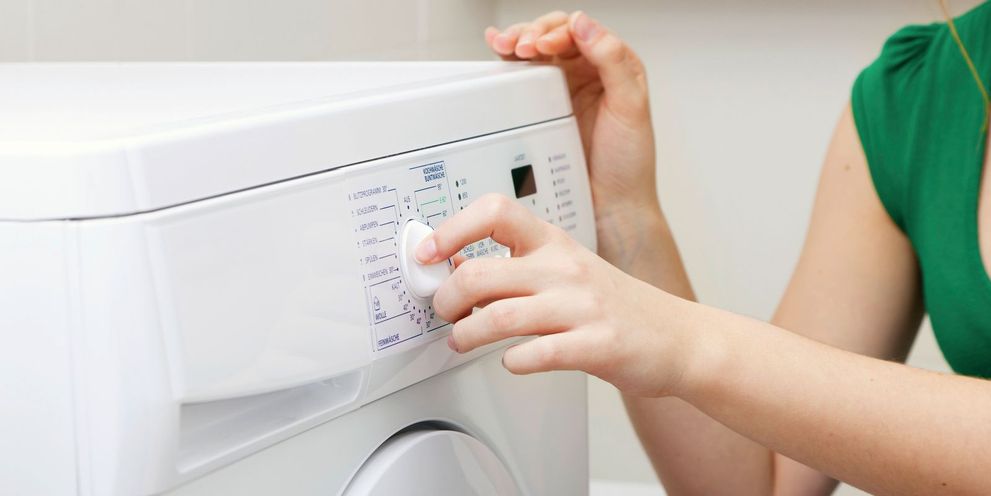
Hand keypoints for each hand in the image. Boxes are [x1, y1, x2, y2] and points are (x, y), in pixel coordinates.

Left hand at [416, 194, 690, 396]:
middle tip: (443, 312)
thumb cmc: (615, 304)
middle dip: (445, 299)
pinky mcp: (595, 345)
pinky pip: (535, 354)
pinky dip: (512, 362)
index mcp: (553, 242)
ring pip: (498, 317)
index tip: (427, 253)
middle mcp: (564, 268)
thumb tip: (456, 269)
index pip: (495, 212)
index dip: (451, 230)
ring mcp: (581, 307)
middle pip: (479, 273)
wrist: (677, 338)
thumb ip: (516, 266)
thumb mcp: (566, 268)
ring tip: (462, 341)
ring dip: (466, 334)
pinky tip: (512, 361)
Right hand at [485, 12, 658, 223]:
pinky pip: (524, 78)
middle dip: (532, 33)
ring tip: (504, 46)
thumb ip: (613, 61)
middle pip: (553, 35)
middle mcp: (587, 73)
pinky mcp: (543, 110)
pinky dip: (508, 62)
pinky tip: (497, 51)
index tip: (544, 46)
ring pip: (535, 52)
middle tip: (519, 46)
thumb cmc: (628, 164)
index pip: (580, 31)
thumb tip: (585, 24)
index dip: (558, 31)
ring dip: (516, 42)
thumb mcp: (630, 107)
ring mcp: (563, 91)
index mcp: (613, 65)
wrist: (611, 205)